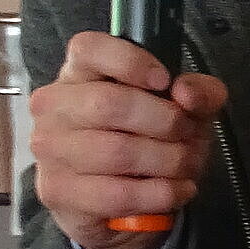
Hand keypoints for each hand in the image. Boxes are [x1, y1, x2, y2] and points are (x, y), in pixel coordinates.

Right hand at [30, 32, 227, 248]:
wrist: (126, 200)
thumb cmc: (152, 138)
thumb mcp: (188, 109)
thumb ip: (200, 92)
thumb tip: (186, 93)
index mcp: (81, 72)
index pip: (89, 48)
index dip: (131, 61)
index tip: (164, 81)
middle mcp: (55, 105)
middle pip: (110, 104)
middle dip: (166, 123)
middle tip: (188, 136)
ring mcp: (49, 147)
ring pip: (117, 152)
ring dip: (169, 162)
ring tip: (186, 165)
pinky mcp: (56, 190)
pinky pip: (117, 194)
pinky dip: (160, 194)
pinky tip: (177, 189)